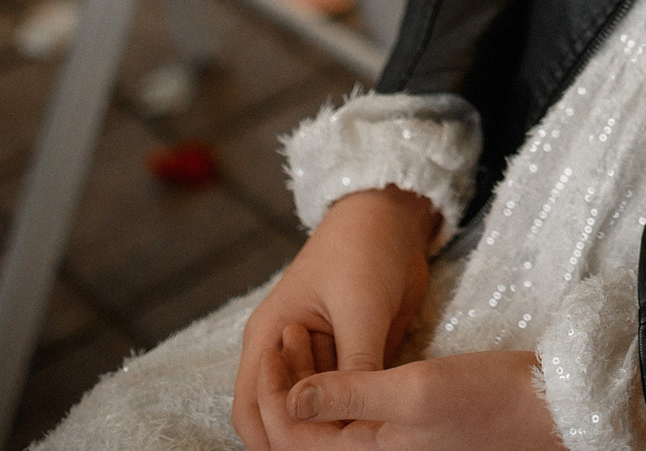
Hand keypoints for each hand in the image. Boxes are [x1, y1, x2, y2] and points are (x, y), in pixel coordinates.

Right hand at [234, 189, 439, 450]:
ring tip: (364, 436)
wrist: (394, 218)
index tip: (310, 449)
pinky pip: (343, 400)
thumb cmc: (365, 247)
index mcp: (269, 337)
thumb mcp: (361, 306)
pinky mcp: (348, 359)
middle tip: (346, 445)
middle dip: (304, 439)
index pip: (251, 408)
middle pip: (279, 418)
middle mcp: (285, 355)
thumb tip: (351, 419)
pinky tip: (378, 421)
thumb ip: (353, 362)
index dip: (271, 438)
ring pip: (313, 413)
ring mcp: (316, 359)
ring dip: (332, 428)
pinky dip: (355, 414)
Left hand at [263, 346, 562, 450]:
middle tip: (287, 332)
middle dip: (281, 389)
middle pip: (304, 435)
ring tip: (305, 334)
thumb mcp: (417, 388)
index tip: (278, 337)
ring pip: (326, 422)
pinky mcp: (407, 429)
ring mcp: (391, 444)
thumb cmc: (490, 398)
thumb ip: (351, 394)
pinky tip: (339, 351)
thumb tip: (288, 401)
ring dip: (307, 383)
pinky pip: (354, 413)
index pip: (291, 437)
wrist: (551, 405)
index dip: (271, 391)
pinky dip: (336, 385)